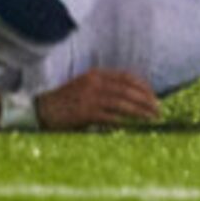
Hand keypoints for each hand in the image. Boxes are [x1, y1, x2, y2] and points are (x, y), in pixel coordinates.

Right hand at [36, 69, 161, 130]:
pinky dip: (123, 121)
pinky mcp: (85, 113)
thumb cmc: (66, 101)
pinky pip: (110, 117)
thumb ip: (106, 88)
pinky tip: (133, 126)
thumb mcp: (86, 86)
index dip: (143, 86)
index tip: (154, 96)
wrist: (41, 110)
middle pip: (129, 90)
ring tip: (152, 118)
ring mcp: (90, 97)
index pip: (127, 77)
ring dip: (140, 111)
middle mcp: (95, 83)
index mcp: (96, 74)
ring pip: (123, 103)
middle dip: (147, 99)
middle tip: (158, 109)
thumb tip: (132, 98)